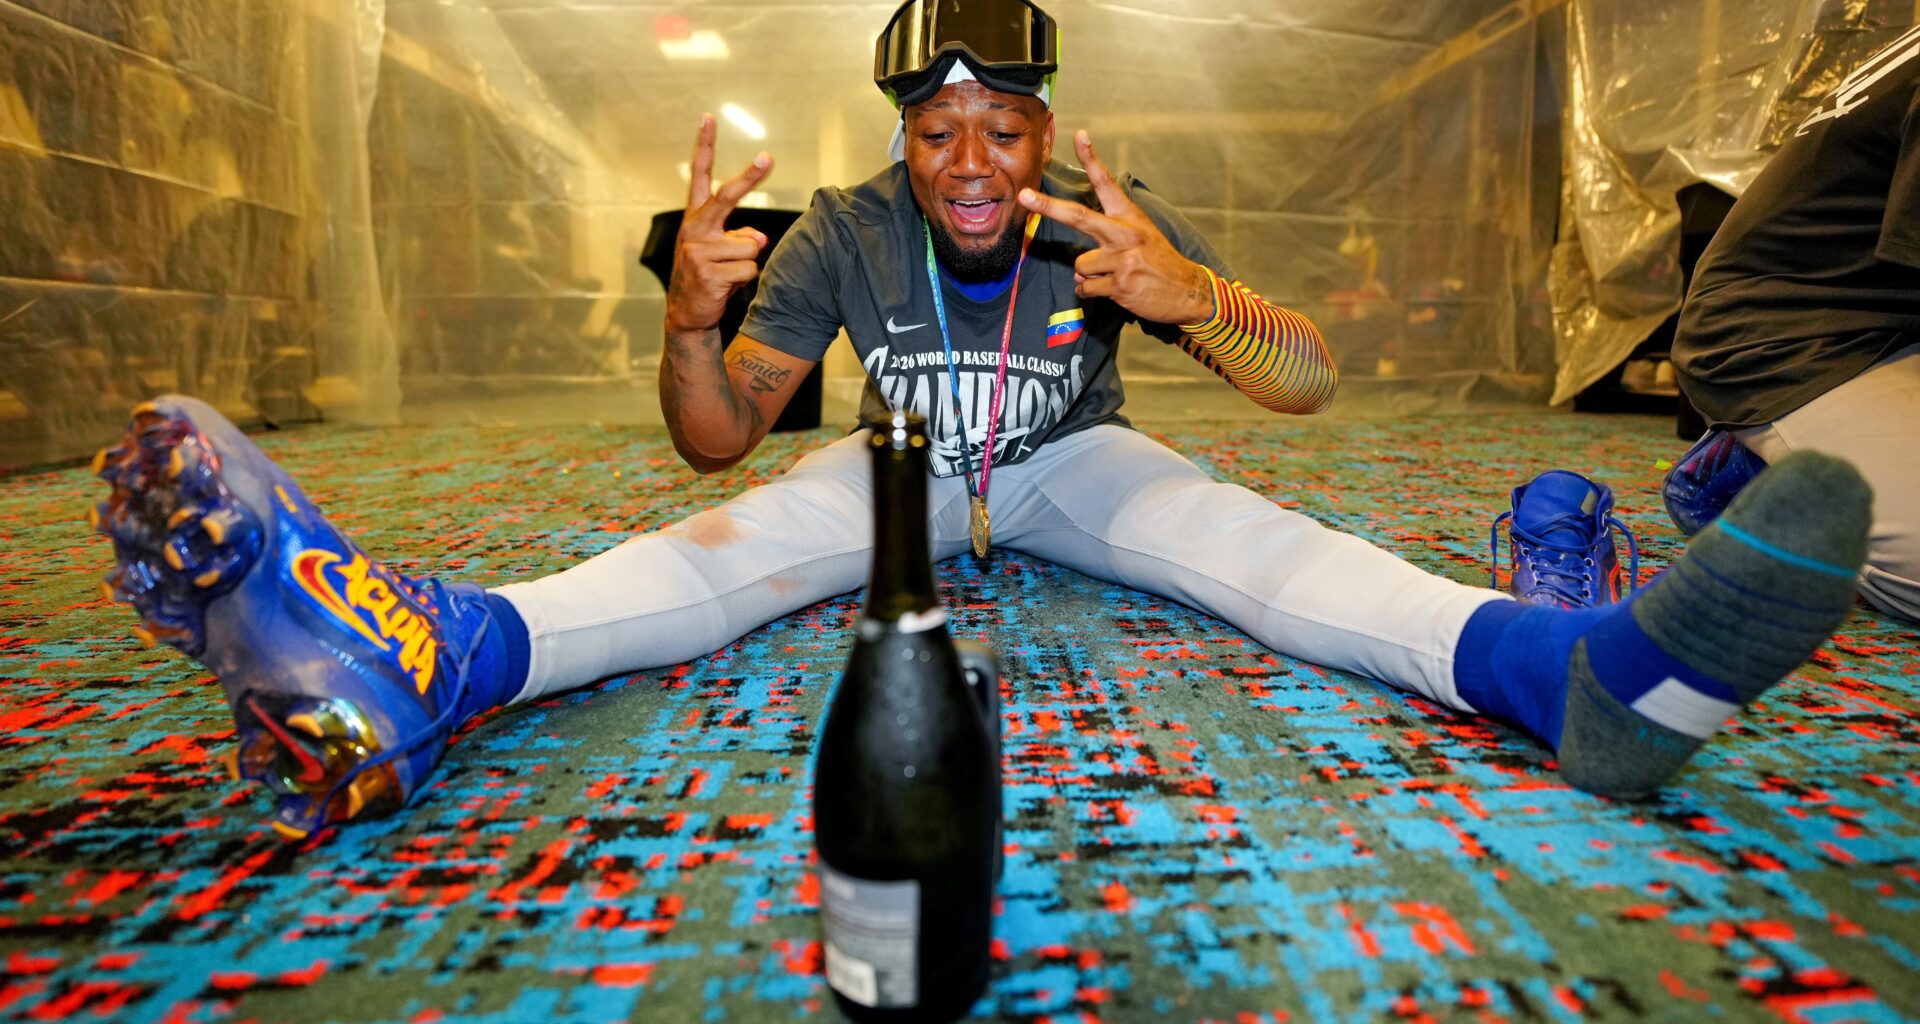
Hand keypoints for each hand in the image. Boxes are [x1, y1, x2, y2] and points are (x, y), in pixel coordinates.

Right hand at [665, 114, 775, 334]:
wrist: (687, 314)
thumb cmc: (711, 275)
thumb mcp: (725, 250)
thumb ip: (741, 235)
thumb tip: (758, 238)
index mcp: (696, 216)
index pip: (700, 174)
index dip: (704, 145)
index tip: (710, 117)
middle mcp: (694, 227)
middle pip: (727, 196)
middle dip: (750, 177)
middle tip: (768, 156)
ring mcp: (698, 250)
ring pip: (750, 245)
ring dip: (747, 262)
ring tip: (727, 274)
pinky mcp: (707, 273)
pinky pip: (748, 268)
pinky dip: (745, 279)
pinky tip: (724, 286)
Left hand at [1016, 130, 1214, 324]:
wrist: (1189, 291)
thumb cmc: (1161, 263)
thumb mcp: (1143, 237)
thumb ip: (1108, 242)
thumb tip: (1079, 269)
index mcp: (1130, 218)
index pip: (1107, 183)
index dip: (1092, 159)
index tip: (1080, 136)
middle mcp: (1125, 234)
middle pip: (1078, 216)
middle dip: (1047, 206)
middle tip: (1023, 195)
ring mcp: (1122, 260)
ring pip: (1080, 266)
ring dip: (1089, 275)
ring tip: (1114, 277)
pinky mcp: (1120, 285)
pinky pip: (1086, 288)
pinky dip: (1091, 292)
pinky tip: (1114, 290)